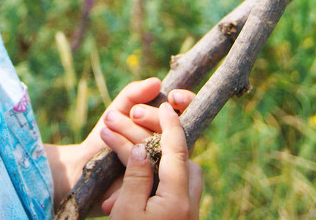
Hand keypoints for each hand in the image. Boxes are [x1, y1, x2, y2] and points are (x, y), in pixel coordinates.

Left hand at [45, 79, 195, 213]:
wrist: (85, 161)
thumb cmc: (108, 132)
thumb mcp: (119, 108)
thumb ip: (135, 94)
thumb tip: (156, 82)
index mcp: (167, 127)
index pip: (187, 112)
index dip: (186, 102)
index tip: (174, 98)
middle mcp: (169, 147)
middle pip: (173, 131)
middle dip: (153, 118)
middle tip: (135, 113)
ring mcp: (161, 168)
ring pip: (157, 148)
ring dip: (133, 132)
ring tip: (109, 123)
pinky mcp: (147, 186)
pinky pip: (141, 169)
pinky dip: (123, 150)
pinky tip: (108, 139)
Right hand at [108, 102, 202, 219]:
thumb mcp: (126, 211)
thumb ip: (136, 177)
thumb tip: (139, 149)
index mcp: (177, 199)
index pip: (178, 152)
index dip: (171, 126)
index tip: (165, 106)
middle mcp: (189, 205)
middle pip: (184, 162)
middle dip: (164, 143)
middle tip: (137, 135)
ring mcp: (188, 215)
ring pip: (183, 177)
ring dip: (164, 162)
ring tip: (132, 154)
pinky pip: (177, 193)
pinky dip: (162, 179)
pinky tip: (141, 181)